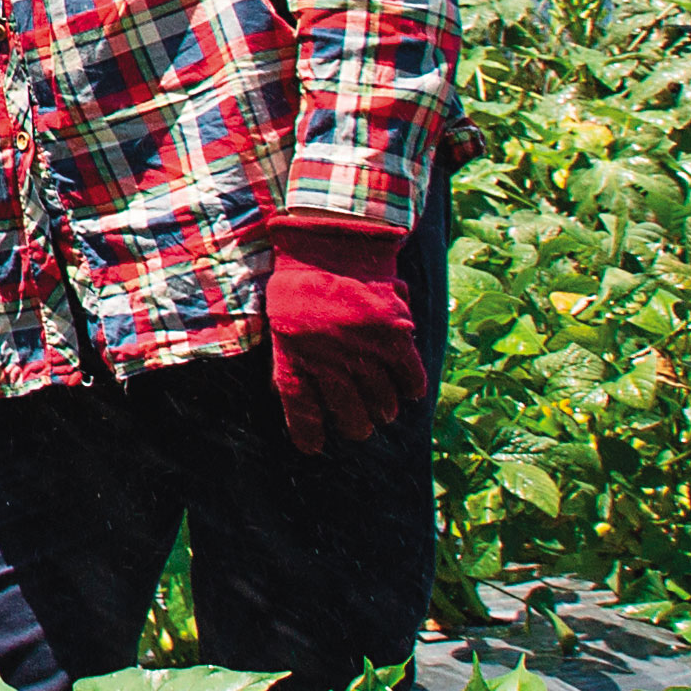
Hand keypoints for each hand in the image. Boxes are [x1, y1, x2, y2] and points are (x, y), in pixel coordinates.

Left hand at [263, 215, 426, 453]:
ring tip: (383, 412)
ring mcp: (364, 350)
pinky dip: (411, 389)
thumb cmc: (298, 283)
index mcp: (296, 358)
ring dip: (383, 411)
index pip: (302, 411)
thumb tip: (282, 395)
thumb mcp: (279, 323)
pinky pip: (410, 378)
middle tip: (359, 427)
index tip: (313, 447)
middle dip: (355, 427)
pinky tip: (408, 392)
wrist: (330, 243)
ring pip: (382, 403)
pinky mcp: (394, 336)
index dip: (308, 434)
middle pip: (349, 415)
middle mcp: (331, 361)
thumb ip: (286, 361)